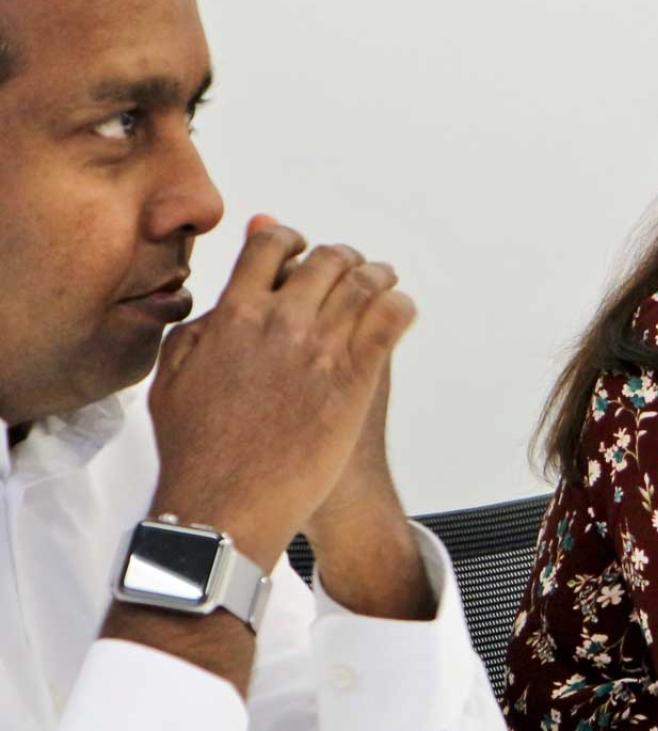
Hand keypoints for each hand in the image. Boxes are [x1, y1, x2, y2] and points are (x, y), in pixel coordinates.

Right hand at [147, 216, 415, 565]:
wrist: (229, 503)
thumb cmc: (196, 450)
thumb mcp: (172, 380)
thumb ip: (196, 331)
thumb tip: (219, 302)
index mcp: (234, 314)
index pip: (269, 248)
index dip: (288, 239)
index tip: (299, 247)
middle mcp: (282, 322)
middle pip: (327, 261)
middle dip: (341, 258)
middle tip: (351, 266)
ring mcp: (322, 347)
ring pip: (364, 285)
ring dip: (377, 277)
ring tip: (382, 281)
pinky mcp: (356, 377)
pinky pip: (390, 322)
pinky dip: (399, 307)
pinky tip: (400, 311)